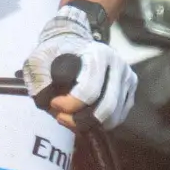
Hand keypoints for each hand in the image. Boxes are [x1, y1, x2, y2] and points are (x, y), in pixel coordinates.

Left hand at [25, 5, 134, 126]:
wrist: (74, 44)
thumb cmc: (56, 52)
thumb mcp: (40, 60)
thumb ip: (40, 79)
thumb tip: (48, 101)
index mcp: (98, 54)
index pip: (90, 90)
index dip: (70, 104)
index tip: (54, 103)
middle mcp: (118, 65)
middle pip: (107, 108)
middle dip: (81, 120)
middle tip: (60, 117)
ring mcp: (128, 78)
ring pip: (114, 116)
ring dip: (90, 124)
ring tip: (69, 119)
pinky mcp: (130, 90)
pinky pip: (119, 117)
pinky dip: (100, 124)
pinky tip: (83, 118)